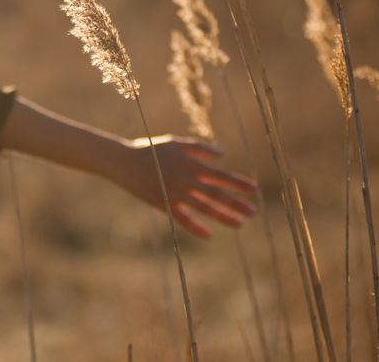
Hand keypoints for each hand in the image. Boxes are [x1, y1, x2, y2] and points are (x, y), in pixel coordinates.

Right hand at [110, 134, 257, 237]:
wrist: (124, 162)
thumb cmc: (151, 149)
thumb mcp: (176, 143)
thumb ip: (199, 148)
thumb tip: (222, 156)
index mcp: (190, 164)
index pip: (220, 176)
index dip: (237, 183)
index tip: (254, 190)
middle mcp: (186, 180)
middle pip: (216, 194)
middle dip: (236, 203)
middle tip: (254, 212)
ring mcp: (175, 194)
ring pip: (204, 208)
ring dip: (223, 216)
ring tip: (240, 224)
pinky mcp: (164, 205)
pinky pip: (182, 219)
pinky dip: (195, 227)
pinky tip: (209, 235)